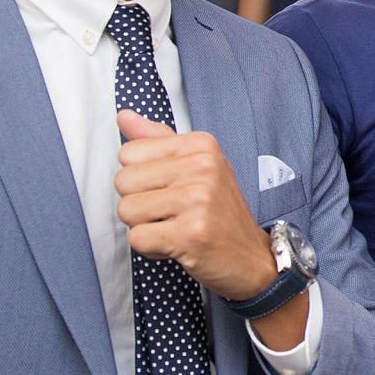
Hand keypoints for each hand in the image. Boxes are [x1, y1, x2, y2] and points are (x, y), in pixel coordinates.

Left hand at [114, 110, 275, 301]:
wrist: (251, 258)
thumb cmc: (219, 213)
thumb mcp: (197, 166)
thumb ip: (157, 140)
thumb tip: (123, 116)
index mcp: (201, 145)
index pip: (128, 153)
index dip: (141, 178)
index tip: (171, 189)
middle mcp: (203, 167)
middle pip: (123, 181)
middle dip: (139, 203)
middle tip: (172, 213)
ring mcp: (199, 200)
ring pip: (126, 210)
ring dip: (144, 227)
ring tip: (175, 227)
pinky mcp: (192, 233)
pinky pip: (138, 239)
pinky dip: (151, 248)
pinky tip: (177, 245)